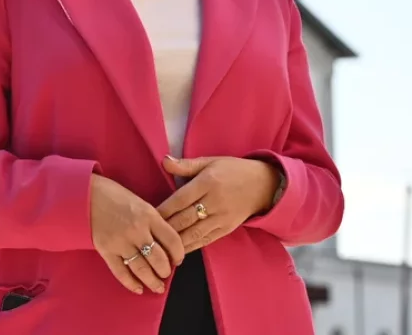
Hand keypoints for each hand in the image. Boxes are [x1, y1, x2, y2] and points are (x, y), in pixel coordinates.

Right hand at [89, 174, 185, 294]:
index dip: (179, 254)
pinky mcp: (106, 250)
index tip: (178, 259)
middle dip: (165, 270)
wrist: (85, 194)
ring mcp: (121, 241)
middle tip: (166, 273)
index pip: (173, 240)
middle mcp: (137, 230)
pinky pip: (121, 272)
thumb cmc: (113, 195)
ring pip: (142, 269)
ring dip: (152, 281)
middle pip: (159, 259)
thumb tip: (164, 242)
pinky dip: (131, 283)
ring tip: (157, 287)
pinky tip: (138, 289)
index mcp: (149, 215)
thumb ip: (152, 221)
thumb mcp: (139, 202)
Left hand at [156, 156, 280, 253]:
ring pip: (194, 233)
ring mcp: (222, 218)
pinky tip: (177, 251)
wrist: (264, 185)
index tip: (148, 216)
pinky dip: (191, 246)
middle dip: (165, 228)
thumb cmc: (232, 170)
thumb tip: (164, 161)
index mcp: (208, 183)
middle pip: (185, 218)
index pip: (180, 199)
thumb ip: (186, 165)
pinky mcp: (227, 229)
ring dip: (176, 241)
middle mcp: (215, 202)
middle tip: (147, 235)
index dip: (163, 209)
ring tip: (158, 247)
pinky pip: (206, 240)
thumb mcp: (210, 162)